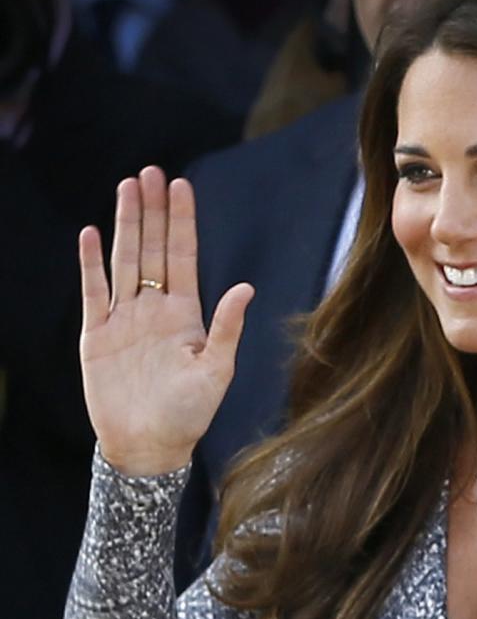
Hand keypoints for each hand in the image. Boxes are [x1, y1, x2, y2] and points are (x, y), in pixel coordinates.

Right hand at [79, 166, 254, 476]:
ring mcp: (124, 319)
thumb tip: (245, 287)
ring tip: (126, 187)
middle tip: (150, 171)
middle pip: (152, 249)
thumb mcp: (216, 372)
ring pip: (124, 260)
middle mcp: (154, 310)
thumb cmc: (188, 416)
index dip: (181, 221)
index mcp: (186, 315)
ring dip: (126, 225)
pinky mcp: (96, 334)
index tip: (180, 185)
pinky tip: (92, 234)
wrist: (149, 447)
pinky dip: (91, 263)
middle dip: (152, 211)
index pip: (183, 257)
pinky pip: (93, 291)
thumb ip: (227, 328)